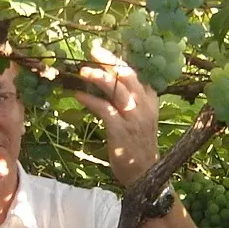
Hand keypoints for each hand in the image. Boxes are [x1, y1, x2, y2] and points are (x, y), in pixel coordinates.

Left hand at [74, 43, 159, 185]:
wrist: (146, 176)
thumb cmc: (139, 148)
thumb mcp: (142, 121)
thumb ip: (132, 103)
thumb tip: (114, 85)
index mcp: (150, 102)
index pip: (137, 75)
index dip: (120, 62)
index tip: (105, 52)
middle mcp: (144, 107)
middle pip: (127, 76)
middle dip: (109, 61)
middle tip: (93, 51)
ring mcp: (133, 119)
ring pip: (116, 89)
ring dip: (98, 77)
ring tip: (83, 70)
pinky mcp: (121, 131)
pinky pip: (104, 109)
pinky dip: (90, 100)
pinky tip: (78, 95)